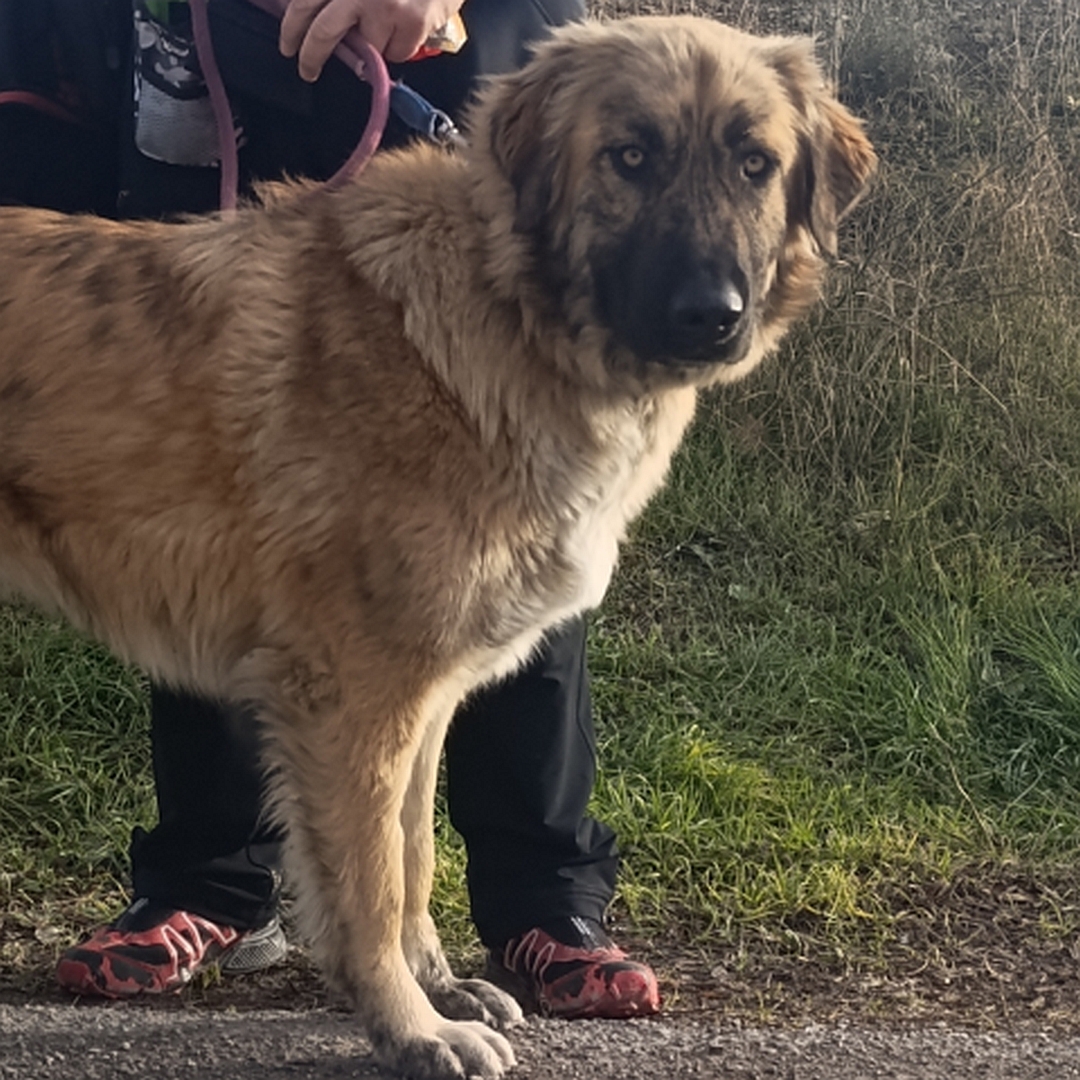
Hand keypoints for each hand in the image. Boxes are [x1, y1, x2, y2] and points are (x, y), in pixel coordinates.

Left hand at [280, 0, 463, 81]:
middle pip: (324, 34)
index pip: (303, 6)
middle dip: (312, 57)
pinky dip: (400, 46)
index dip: (291, 29)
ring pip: (368, 49)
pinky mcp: (415, 23)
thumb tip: (312, 16)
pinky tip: (406, 27)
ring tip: (383, 27)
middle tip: (308, 70)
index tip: (288, 47)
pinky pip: (398, 53)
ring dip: (371, 45)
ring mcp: (388, 8)